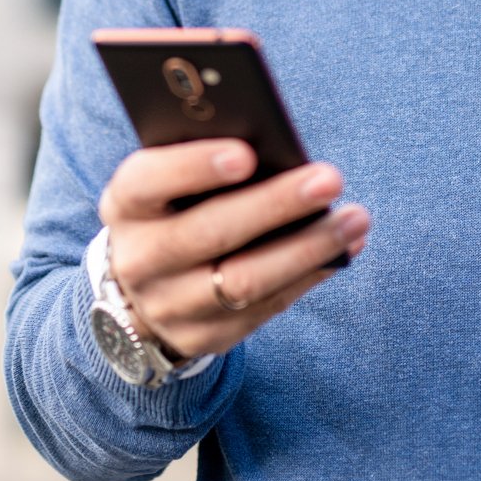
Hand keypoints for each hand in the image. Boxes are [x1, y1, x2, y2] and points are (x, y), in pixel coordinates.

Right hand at [97, 139, 370, 359]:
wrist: (142, 287)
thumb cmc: (173, 208)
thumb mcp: (168, 180)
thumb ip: (203, 158)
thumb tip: (273, 143)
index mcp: (125, 204)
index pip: (148, 181)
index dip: (193, 167)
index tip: (246, 153)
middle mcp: (139, 259)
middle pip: (209, 233)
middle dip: (274, 205)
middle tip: (329, 179)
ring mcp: (169, 306)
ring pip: (243, 281)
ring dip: (306, 248)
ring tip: (355, 218)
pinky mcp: (205, 337)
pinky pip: (264, 308)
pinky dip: (308, 275)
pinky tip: (342, 250)